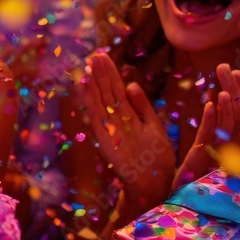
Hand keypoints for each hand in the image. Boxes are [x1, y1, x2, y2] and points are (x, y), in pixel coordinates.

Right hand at [82, 54, 173, 201]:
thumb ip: (143, 107)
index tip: (103, 56)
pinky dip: (88, 99)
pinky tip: (84, 85)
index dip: (110, 73)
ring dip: (93, 82)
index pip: (117, 90)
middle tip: (94, 54)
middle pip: (107, 91)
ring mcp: (110, 128)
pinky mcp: (105, 138)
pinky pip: (96, 114)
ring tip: (87, 64)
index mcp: (128, 116)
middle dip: (101, 73)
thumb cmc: (155, 159)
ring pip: (100, 100)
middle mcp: (116, 120)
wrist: (152, 185)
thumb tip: (131, 84)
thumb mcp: (153, 127)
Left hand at [174, 65, 239, 187]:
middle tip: (225, 67)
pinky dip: (212, 119)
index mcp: (236, 141)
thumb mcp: (209, 141)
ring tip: (222, 83)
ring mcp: (219, 154)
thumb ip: (216, 121)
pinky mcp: (202, 159)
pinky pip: (211, 137)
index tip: (237, 72)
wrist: (181, 195)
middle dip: (235, 88)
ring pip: (230, 124)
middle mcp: (233, 147)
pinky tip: (210, 104)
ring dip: (227, 101)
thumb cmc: (195, 168)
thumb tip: (217, 95)